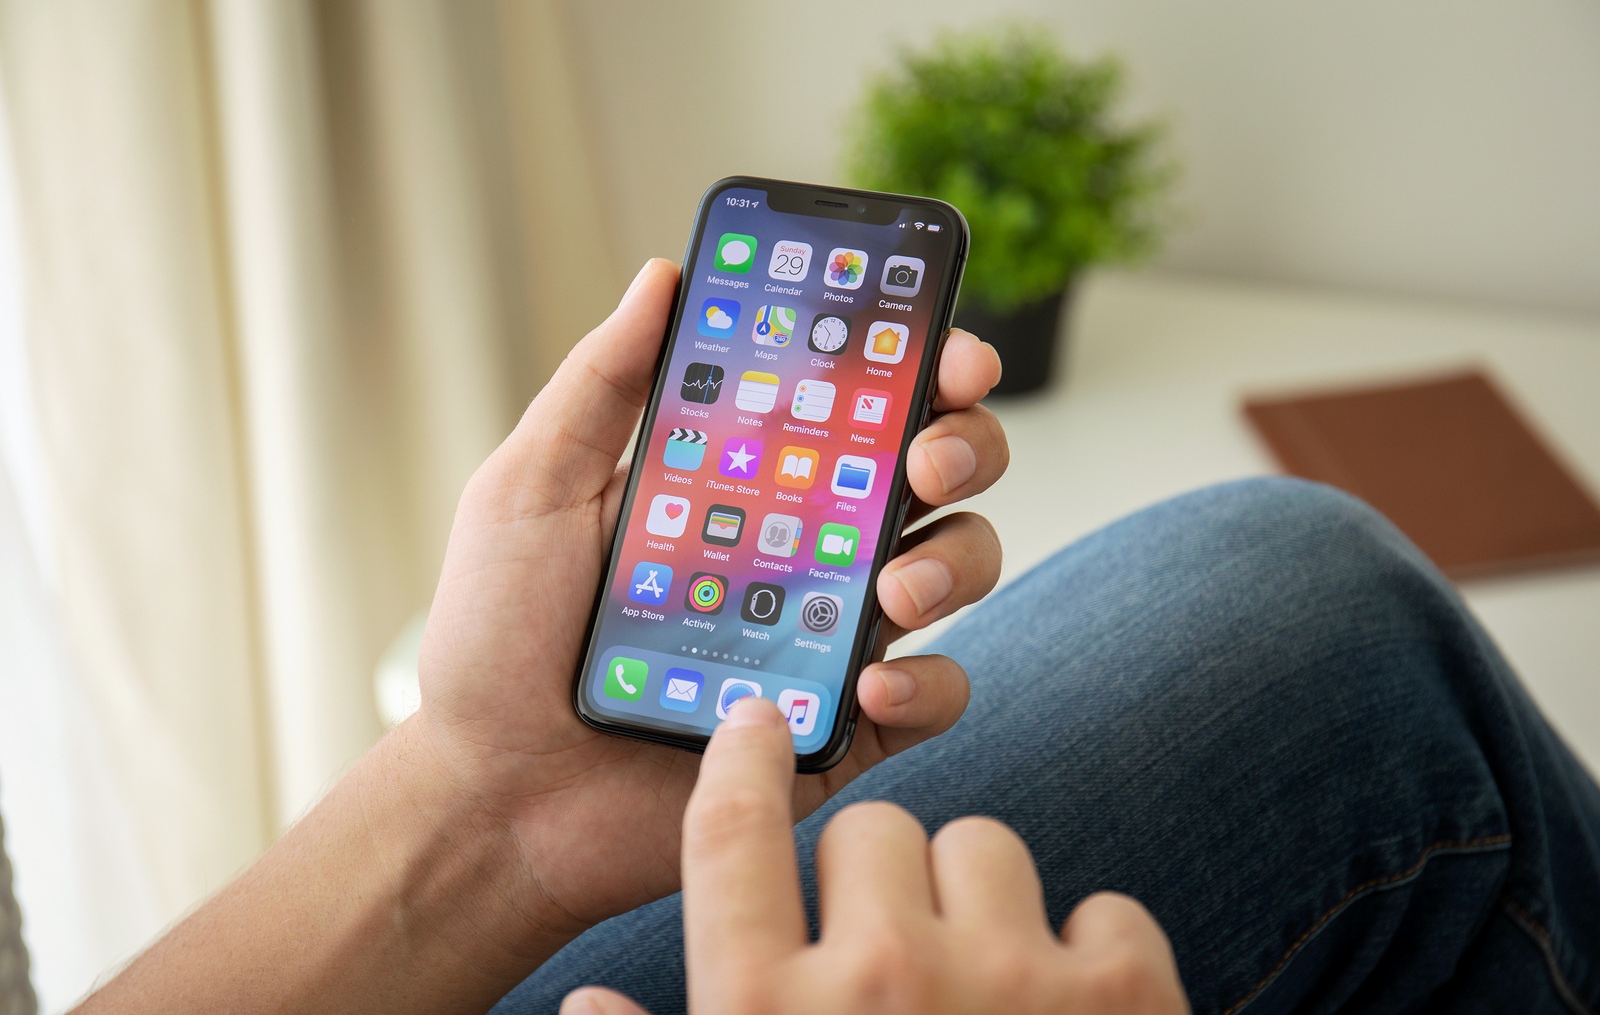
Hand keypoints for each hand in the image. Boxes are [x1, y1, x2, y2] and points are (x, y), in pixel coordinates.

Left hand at [406, 259, 1008, 949]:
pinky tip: (869, 687)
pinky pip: (932, 697)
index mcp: (748, 479)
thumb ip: (601, 385)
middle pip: (935, 471)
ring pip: (955, 568)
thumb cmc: (497, 637)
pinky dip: (926, 686)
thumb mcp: (532, 489)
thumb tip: (664, 275)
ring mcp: (828, 635)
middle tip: (923, 460)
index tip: (940, 345)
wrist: (493, 792)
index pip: (857, 400)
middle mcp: (805, 546)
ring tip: (894, 585)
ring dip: (954, 559)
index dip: (919, 362)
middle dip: (963, 445)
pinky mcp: (838, 726)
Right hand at [563, 699, 1189, 1014]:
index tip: (751, 727)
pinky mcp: (1123, 995)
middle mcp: (880, 982)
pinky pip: (1100, 906)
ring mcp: (1007, 980)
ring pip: (983, 845)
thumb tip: (582, 1004)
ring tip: (981, 993)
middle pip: (870, 829)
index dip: (736, 764)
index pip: (729, 840)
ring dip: (982, 906)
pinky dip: (1090, 957)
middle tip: (894, 958)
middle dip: (879, 880)